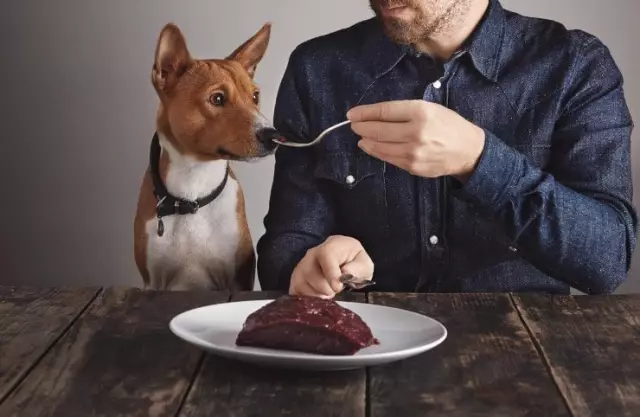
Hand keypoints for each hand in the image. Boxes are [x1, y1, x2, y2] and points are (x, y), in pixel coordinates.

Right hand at [289, 235, 373, 298]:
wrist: (341, 260)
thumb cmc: (353, 262)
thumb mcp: (364, 264)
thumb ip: (359, 268)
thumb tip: (346, 274)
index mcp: (331, 247)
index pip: (326, 256)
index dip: (331, 273)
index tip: (337, 287)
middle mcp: (312, 255)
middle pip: (311, 274)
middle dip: (326, 289)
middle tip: (336, 290)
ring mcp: (301, 267)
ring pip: (301, 284)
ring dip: (317, 295)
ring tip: (328, 292)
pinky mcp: (295, 280)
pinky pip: (296, 292)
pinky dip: (307, 299)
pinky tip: (319, 297)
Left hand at [347, 100, 485, 182]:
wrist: (468, 151)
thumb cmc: (448, 125)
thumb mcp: (430, 108)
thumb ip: (404, 111)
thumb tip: (376, 115)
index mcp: (420, 112)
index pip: (384, 111)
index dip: (364, 113)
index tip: (352, 114)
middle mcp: (415, 132)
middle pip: (378, 130)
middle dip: (361, 127)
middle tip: (354, 124)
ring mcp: (413, 152)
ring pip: (379, 146)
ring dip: (366, 140)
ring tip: (361, 135)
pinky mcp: (412, 166)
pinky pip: (388, 158)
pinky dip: (376, 151)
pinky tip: (370, 146)